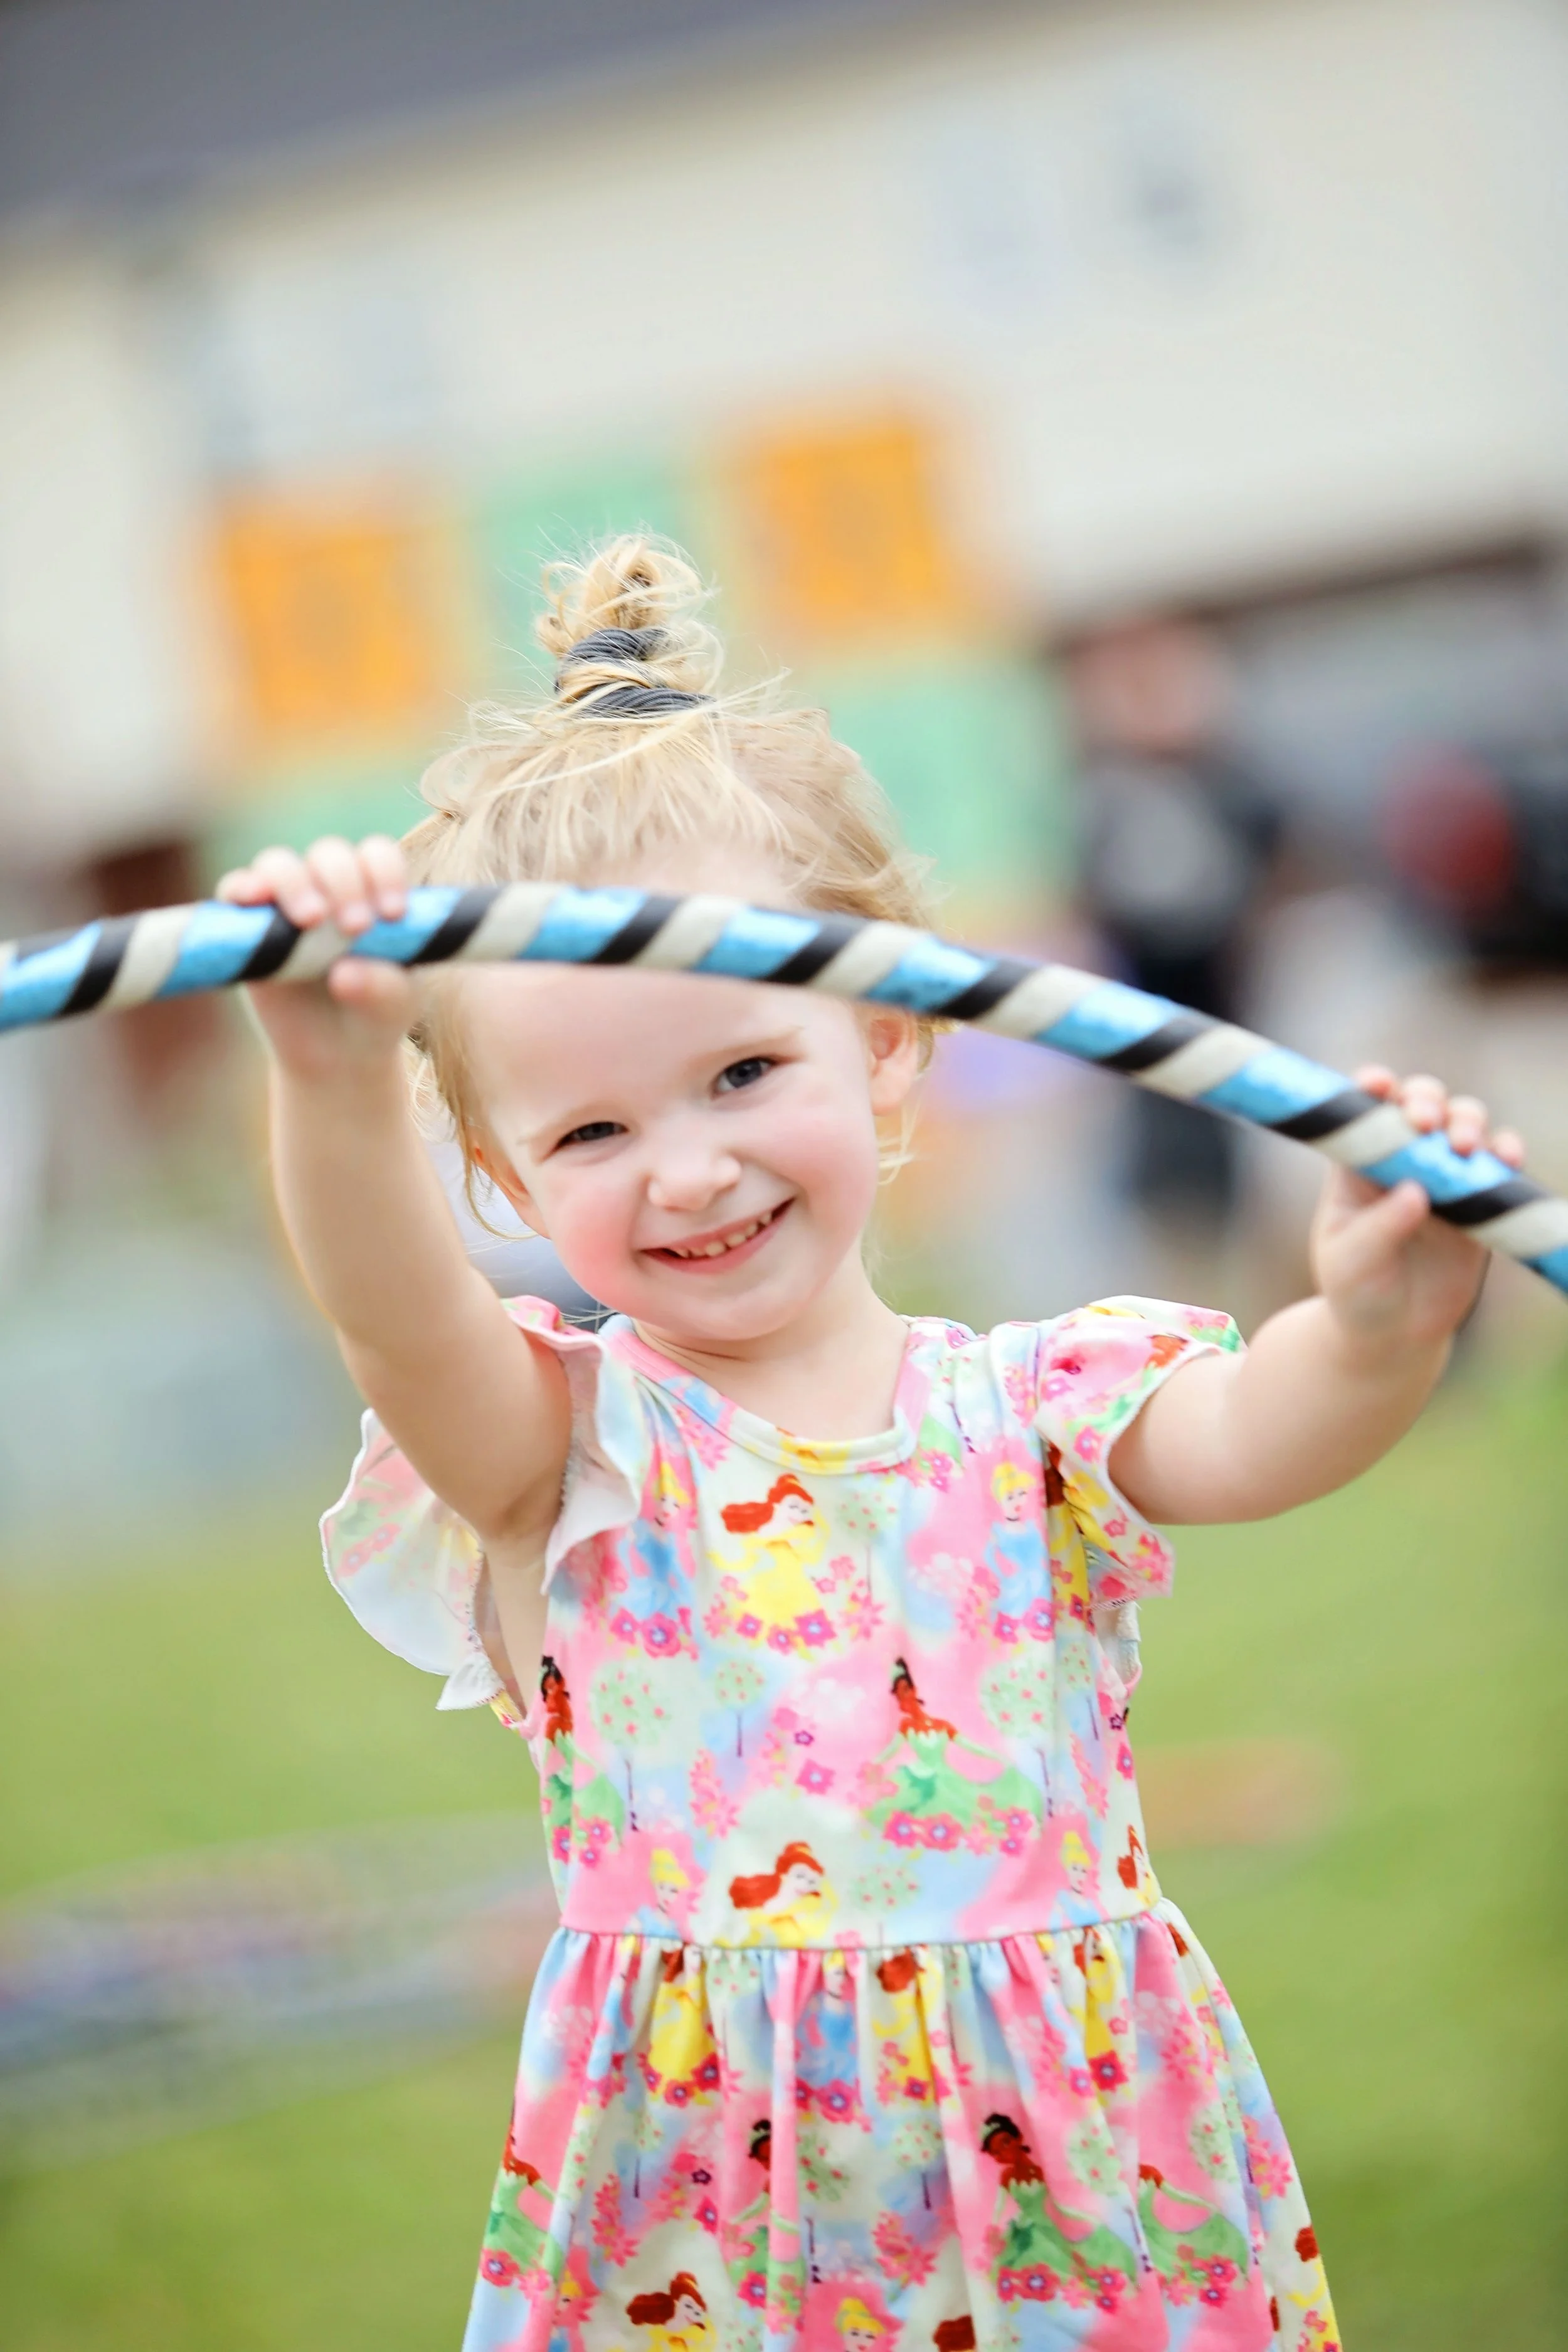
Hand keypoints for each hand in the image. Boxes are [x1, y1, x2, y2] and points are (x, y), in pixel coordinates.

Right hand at [215, 835, 416, 1079]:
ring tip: (310, 920)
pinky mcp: (244, 925)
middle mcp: (327, 888)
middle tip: (355, 927)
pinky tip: (253, 899)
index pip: (377, 856)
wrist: (333, 1056)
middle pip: (329, 854)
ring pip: (278, 864)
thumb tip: (343, 973)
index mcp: (372, 893)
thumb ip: (382, 987)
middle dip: (343, 882)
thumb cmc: (373, 1016)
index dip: (385, 874)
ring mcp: (283, 903)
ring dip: (293, 882)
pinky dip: (241, 888)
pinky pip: (234, 891)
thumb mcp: (393, 1007)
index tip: (392, 914)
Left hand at [1310, 1067, 1525, 1353]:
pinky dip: (1506, 1153)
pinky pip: (1498, 1165)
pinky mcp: (1479, 1201)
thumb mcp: (1350, 1264)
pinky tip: (1506, 1158)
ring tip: (1463, 1147)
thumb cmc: (1356, 1293)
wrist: (1395, 1337)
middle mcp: (1401, 1159)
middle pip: (1420, 1103)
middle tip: (1426, 1122)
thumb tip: (1415, 1192)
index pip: (1363, 1111)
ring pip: (1463, 1124)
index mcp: (1357, 1164)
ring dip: (1467, 1122)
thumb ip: (1378, 1229)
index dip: (1372, 1088)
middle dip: (1427, 1099)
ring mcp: (1443, 1176)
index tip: (1378, 1086)